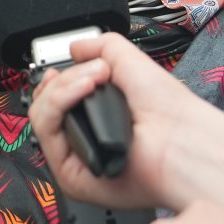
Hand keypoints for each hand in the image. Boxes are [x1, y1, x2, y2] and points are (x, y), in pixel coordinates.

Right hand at [27, 34, 223, 215]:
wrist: (183, 139)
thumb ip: (101, 47)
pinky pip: (46, 131)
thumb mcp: (131, 63)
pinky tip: (85, 90)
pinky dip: (59, 103)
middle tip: (95, 71)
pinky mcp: (71, 176)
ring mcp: (77, 160)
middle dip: (62, 79)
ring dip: (63, 87)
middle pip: (43, 104)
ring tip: (95, 79)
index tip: (63, 65)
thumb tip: (76, 46)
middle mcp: (85, 141)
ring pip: (41, 115)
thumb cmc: (170, 111)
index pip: (56, 100)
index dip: (54, 81)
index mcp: (98, 120)